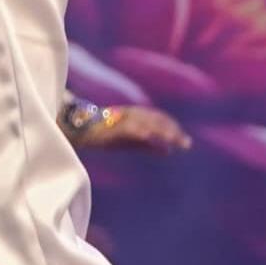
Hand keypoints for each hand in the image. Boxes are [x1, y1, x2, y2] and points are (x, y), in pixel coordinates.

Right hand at [70, 102, 190, 154]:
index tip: (185, 141)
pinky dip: (140, 131)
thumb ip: (149, 145)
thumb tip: (169, 151)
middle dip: (172, 130)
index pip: (159, 119)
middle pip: (156, 119)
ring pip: (146, 122)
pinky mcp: (111, 126)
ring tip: (174, 140)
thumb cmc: (105, 136)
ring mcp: (121, 118)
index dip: (173, 128)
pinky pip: (128, 128)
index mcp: (136, 115)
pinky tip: (150, 137)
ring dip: (161, 130)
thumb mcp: (131, 142)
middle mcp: (131, 113)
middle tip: (186, 143)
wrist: (79, 131)